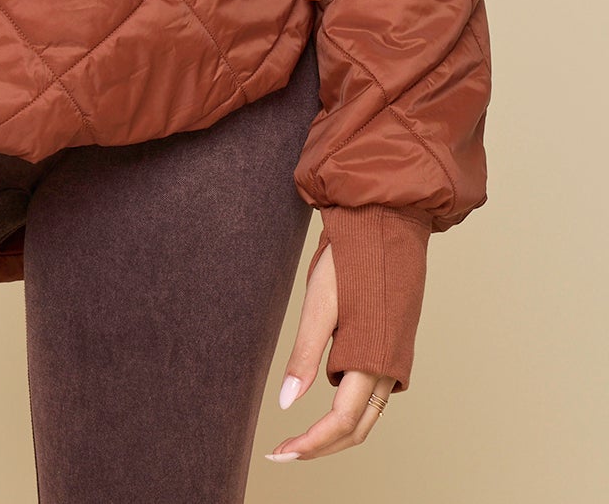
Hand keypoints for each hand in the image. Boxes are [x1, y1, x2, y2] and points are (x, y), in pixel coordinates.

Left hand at [265, 241, 395, 461]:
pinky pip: (373, 393)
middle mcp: (390, 368)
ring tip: (300, 433)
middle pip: (357, 429)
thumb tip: (285, 404)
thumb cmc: (352, 259)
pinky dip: (350, 407)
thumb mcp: (319, 304)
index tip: (279, 452)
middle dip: (321, 447)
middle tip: (283, 452)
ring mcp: (396, 359)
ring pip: (368, 414)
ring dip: (336, 432)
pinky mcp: (394, 347)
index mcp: (372, 360)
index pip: (341, 422)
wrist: (386, 223)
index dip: (311, 444)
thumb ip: (304, 355)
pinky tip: (325, 396)